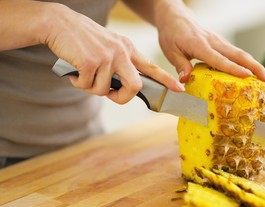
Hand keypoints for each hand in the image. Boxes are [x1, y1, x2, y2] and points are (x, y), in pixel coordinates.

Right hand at [42, 3, 183, 103]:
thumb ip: (119, 65)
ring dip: (90, 87)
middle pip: (135, 86)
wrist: (58, 23)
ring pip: (105, 90)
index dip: (166, 80)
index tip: (179, 89)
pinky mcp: (90, 62)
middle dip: (122, 98)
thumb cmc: (83, 39)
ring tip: (82, 74)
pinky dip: (77, 83)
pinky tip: (73, 71)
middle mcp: (121, 52)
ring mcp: (107, 56)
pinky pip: (87, 86)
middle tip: (110, 95)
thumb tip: (120, 89)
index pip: (151, 67)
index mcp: (127, 48)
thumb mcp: (108, 46)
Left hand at [156, 5, 264, 83]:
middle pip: (239, 55)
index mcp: (200, 45)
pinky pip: (236, 54)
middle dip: (255, 68)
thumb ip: (180, 65)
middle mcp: (214, 42)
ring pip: (241, 54)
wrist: (175, 16)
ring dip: (255, 66)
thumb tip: (185, 80)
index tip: (247, 76)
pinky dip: (247, 64)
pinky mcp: (221, 43)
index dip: (233, 68)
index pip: (219, 59)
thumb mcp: (170, 51)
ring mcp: (219, 42)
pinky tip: (253, 74)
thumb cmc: (171, 34)